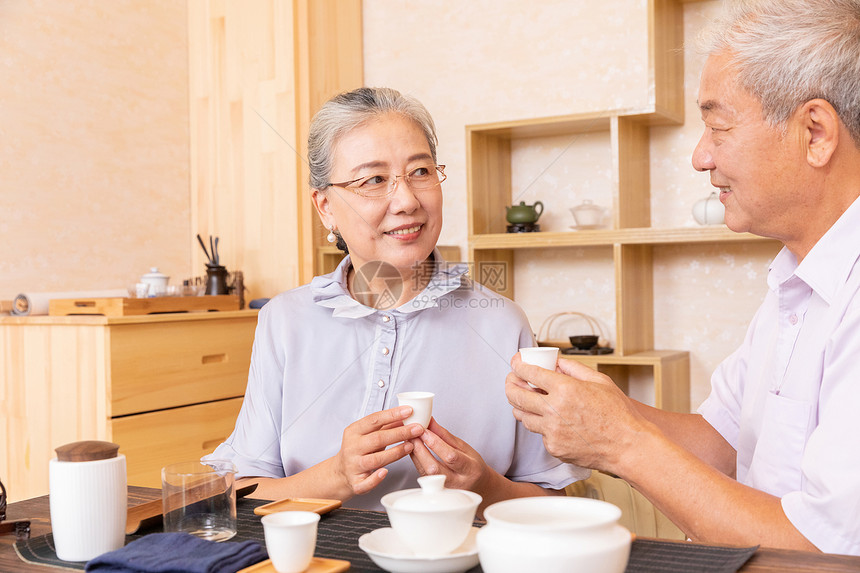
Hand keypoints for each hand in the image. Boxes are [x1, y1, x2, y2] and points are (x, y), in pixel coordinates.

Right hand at [333, 406, 424, 497]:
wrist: (341, 472)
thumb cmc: (359, 449)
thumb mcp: (369, 434)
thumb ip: (386, 426)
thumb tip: (406, 416)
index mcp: (353, 431)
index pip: (374, 420)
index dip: (392, 415)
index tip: (409, 411)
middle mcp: (352, 447)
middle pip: (377, 439)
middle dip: (400, 433)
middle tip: (417, 429)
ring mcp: (353, 465)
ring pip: (375, 460)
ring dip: (394, 453)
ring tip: (410, 446)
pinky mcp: (356, 483)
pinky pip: (366, 482)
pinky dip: (376, 478)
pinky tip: (385, 472)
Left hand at [408, 418, 490, 491]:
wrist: (477, 485)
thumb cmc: (471, 465)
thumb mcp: (464, 447)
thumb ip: (445, 435)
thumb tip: (430, 422)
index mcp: (470, 469)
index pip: (451, 457)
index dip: (436, 443)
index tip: (425, 430)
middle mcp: (457, 482)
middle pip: (434, 468)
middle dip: (421, 449)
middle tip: (413, 434)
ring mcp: (445, 488)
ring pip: (425, 473)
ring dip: (416, 454)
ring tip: (411, 439)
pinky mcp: (435, 490)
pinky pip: (422, 475)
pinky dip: (416, 461)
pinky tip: (413, 449)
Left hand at [505, 353, 645, 472]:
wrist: (628, 447)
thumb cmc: (619, 415)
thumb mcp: (600, 381)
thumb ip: (573, 368)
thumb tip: (556, 361)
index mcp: (565, 390)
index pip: (530, 373)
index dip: (518, 365)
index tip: (516, 362)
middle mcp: (554, 410)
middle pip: (516, 395)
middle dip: (510, 384)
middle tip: (511, 380)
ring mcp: (552, 431)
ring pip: (523, 416)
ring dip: (521, 406)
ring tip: (527, 400)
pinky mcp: (554, 447)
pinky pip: (540, 433)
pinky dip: (542, 425)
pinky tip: (552, 420)